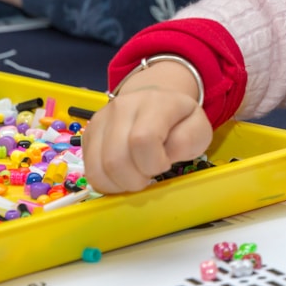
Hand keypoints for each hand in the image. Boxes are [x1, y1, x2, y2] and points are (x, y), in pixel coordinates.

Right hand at [82, 61, 212, 193]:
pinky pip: (89, 171)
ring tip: (136, 177)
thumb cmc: (179, 120)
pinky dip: (107, 183)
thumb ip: (190, 140)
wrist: (154, 101)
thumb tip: (166, 154)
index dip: (154, 163)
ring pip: (98, 168)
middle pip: (115, 158)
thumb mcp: (198, 128)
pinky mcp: (87, 134)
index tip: (164, 164)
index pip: (142, 140)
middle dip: (135, 180)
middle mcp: (122, 107)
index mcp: (154, 103)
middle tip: (149, 177)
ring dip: (119, 184)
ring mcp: (100, 120)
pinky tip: (122, 176)